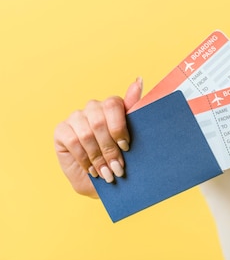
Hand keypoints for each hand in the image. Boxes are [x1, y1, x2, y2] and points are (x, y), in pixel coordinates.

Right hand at [54, 78, 142, 197]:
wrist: (101, 179)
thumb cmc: (119, 156)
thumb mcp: (131, 135)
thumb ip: (134, 108)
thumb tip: (139, 79)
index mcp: (111, 105)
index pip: (113, 104)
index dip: (118, 127)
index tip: (126, 146)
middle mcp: (93, 107)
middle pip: (99, 122)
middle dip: (110, 148)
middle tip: (117, 167)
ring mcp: (75, 117)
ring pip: (86, 133)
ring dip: (98, 157)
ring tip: (107, 173)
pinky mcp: (61, 130)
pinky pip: (72, 141)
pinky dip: (85, 158)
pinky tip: (92, 170)